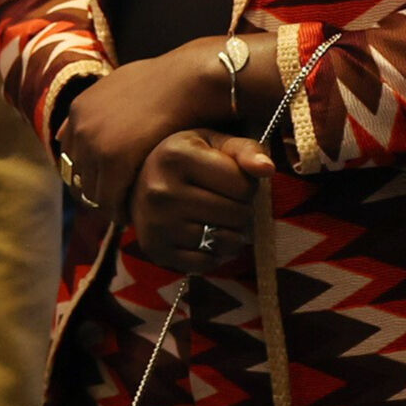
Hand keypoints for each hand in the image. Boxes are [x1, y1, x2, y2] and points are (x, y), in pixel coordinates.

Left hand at [58, 38, 242, 209]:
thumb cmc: (169, 82)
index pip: (71, 155)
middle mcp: (80, 125)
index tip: (108, 186)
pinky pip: (109, 199)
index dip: (89, 174)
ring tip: (128, 212)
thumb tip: (82, 116)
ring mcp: (94, 142)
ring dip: (108, 204)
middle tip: (117, 206)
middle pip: (76, 175)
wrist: (191, 80)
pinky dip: (120, 211)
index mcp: (79, 109)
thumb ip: (100, 104)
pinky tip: (135, 215)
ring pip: (91, 191)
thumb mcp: (124, 83)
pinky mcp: (114, 159)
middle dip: (95, 192)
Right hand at [129, 128, 274, 273]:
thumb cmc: (186, 160)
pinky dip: (215, 254)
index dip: (246, 184)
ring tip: (218, 218)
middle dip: (241, 209)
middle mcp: (161, 190)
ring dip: (232, 233)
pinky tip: (206, 237)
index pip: (244, 185)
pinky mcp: (156, 250)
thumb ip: (245, 150)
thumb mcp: (214, 143)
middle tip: (225, 200)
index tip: (230, 180)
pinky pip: (207, 263)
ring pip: (225, 241)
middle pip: (237, 214)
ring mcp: (156, 223)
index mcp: (176, 156)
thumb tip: (267, 168)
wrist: (137, 184)